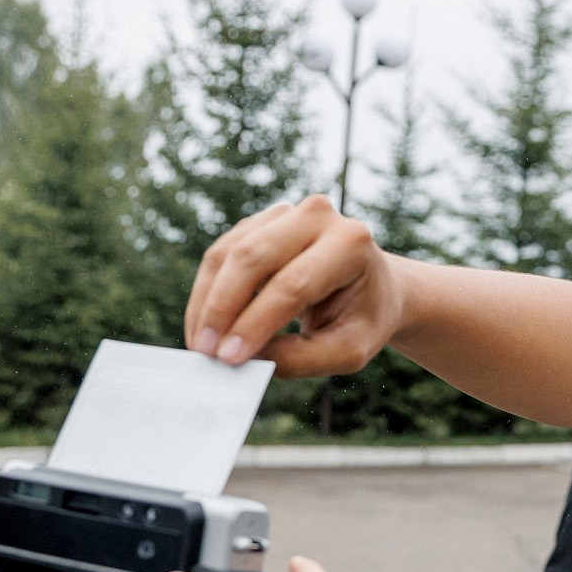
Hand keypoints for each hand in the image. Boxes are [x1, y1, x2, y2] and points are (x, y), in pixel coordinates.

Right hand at [185, 197, 403, 375]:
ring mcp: (285, 213)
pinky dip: (207, 291)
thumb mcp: (348, 350)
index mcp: (350, 243)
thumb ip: (302, 358)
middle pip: (253, 258)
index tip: (229, 358)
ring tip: (200, 345)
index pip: (293, 284)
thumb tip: (247, 359)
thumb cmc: (362, 320)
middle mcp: (318, 215)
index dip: (255, 322)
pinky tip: (204, 326)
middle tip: (204, 352)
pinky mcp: (260, 222)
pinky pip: (221, 254)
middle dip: (222, 308)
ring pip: (229, 254)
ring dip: (207, 301)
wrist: (371, 287)